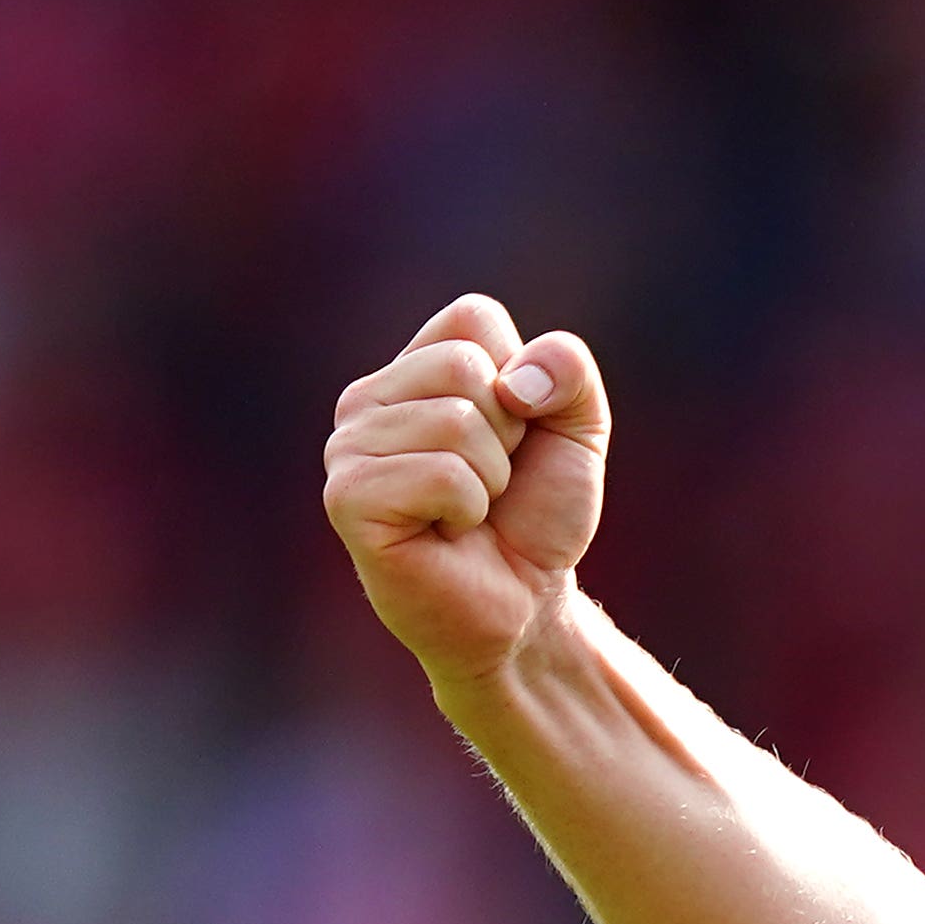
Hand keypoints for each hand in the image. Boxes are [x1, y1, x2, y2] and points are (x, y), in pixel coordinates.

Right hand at [321, 292, 609, 686]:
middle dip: (508, 435)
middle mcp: (368, 398)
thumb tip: (519, 379)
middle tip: (491, 485)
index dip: (524, 383)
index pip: (474, 318)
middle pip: (464, 366)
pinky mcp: (348, 497)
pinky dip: (468, 509)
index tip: (515, 438)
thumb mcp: (577, 433)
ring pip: (454, 421)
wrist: (524, 606)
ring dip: (490, 479)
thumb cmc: (535, 518)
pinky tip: (446, 534)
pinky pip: (441, 474)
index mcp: (412, 368)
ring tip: (468, 512)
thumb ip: (570, 373)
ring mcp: (347, 447)